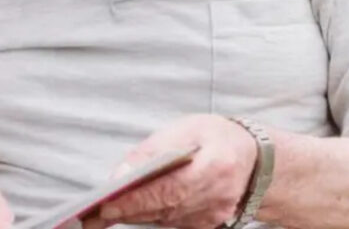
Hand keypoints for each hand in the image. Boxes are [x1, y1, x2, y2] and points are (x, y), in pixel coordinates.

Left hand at [82, 114, 257, 228]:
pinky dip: (149, 216)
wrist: (255, 161)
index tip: (107, 204)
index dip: (137, 200)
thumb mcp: (186, 129)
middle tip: (93, 214)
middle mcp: (217, 197)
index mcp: (216, 167)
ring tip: (101, 214)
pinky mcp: (207, 224)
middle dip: (126, 211)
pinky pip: (172, 222)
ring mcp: (214, 216)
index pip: (169, 190)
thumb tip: (121, 173)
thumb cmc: (218, 138)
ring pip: (165, 219)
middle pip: (164, 209)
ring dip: (134, 216)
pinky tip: (128, 212)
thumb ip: (153, 150)